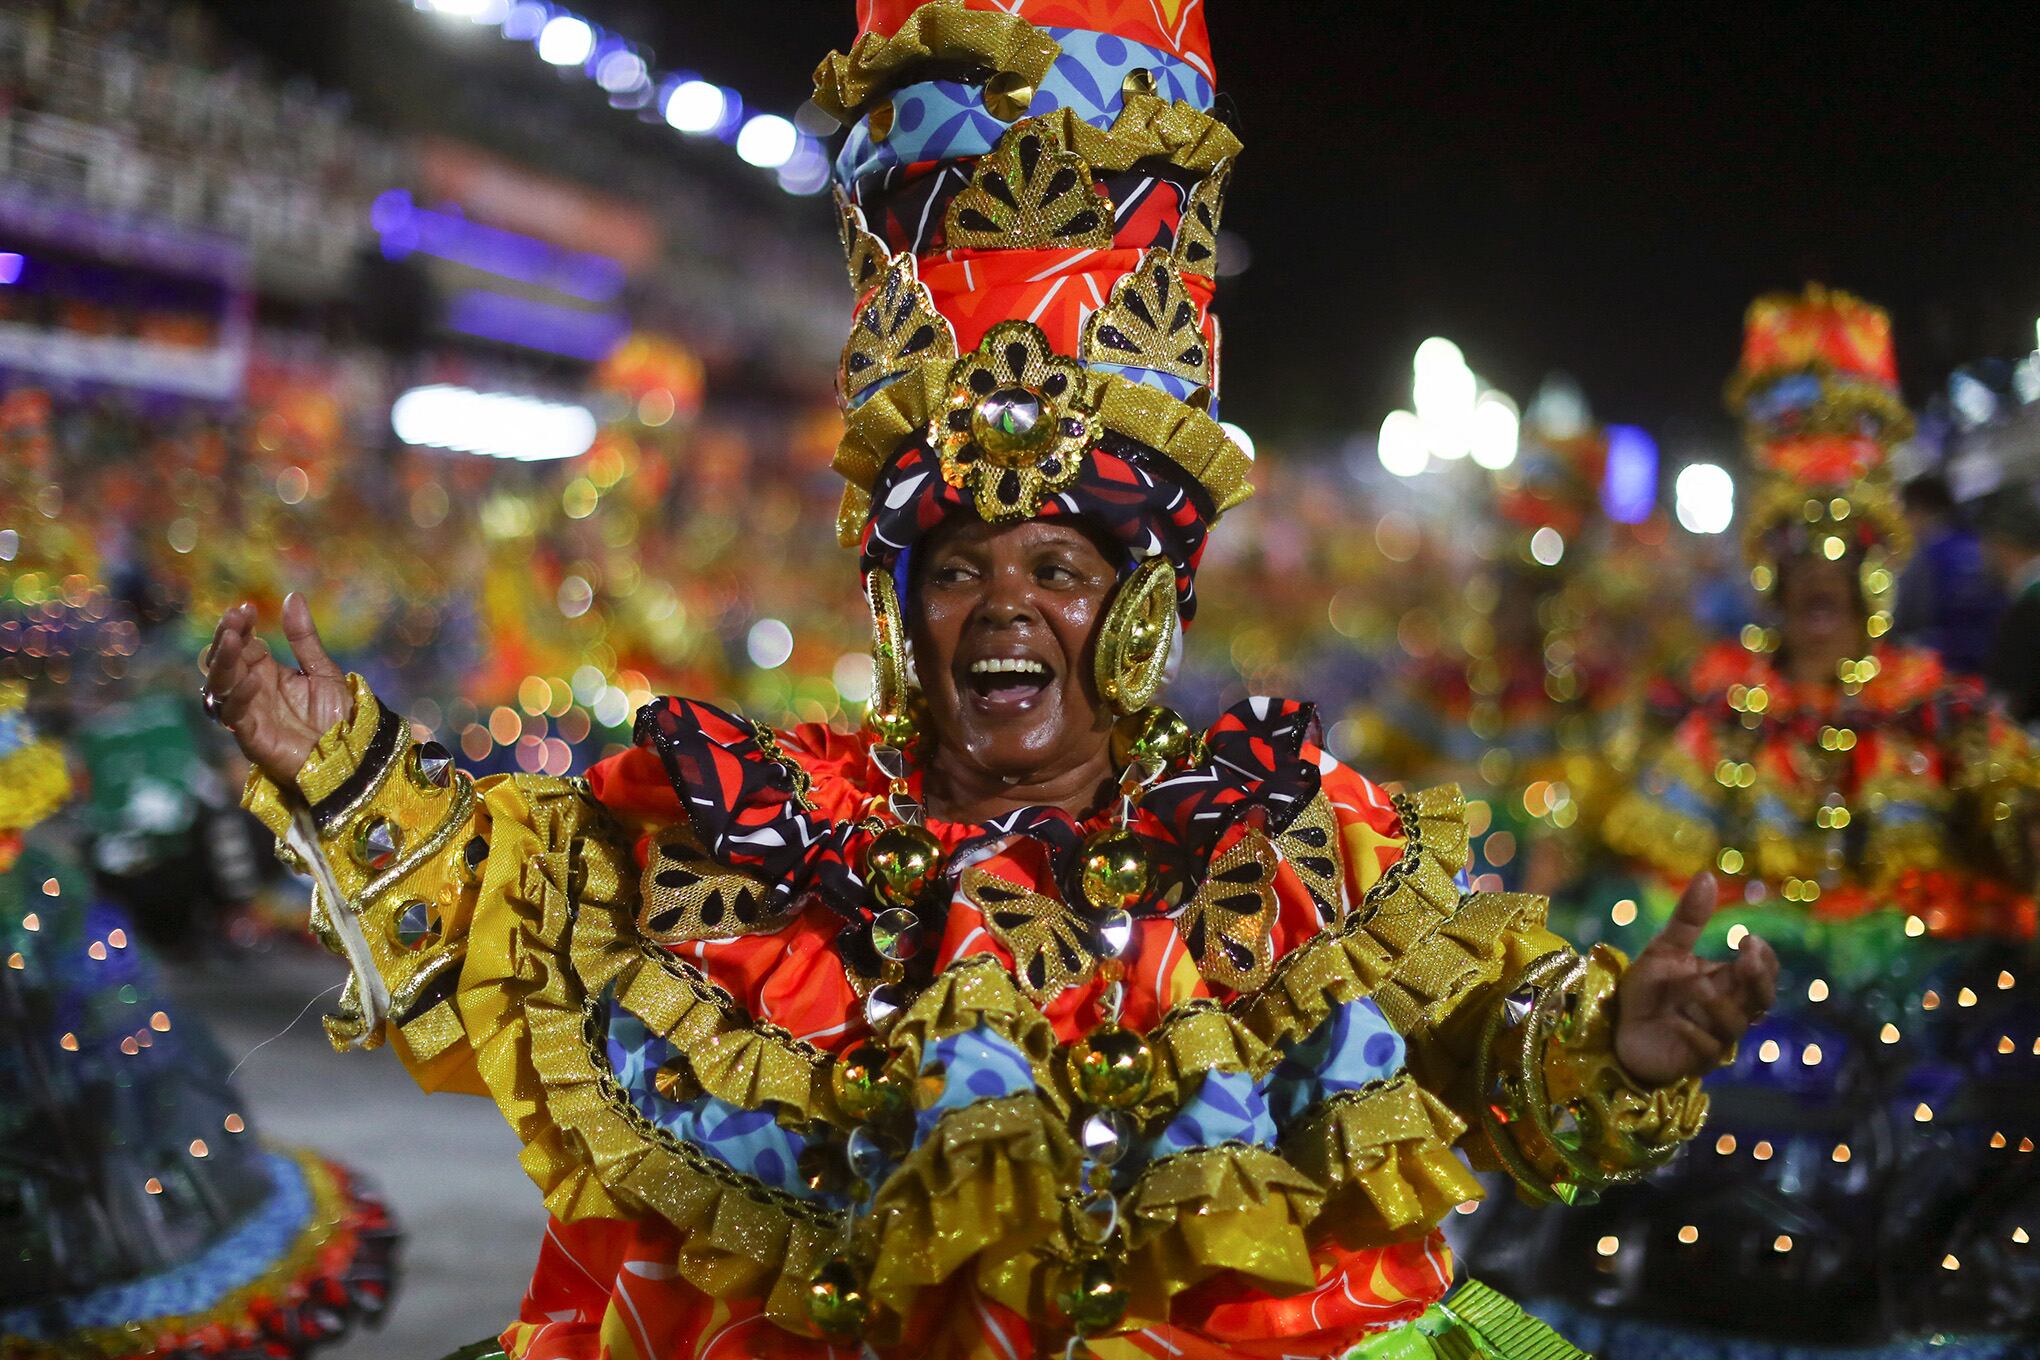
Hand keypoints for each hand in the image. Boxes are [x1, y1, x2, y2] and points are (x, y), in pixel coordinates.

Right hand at [198, 592, 352, 784]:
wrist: (354, 756)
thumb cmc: (338, 718)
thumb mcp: (323, 671)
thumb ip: (305, 639)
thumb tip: (293, 597)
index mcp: (268, 674)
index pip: (244, 646)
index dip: (240, 627)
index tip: (246, 608)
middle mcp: (253, 692)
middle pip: (226, 662)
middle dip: (227, 638)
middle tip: (235, 618)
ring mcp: (250, 715)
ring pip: (221, 686)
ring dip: (223, 663)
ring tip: (233, 640)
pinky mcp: (252, 738)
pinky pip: (236, 716)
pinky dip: (239, 697)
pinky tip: (251, 680)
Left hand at [1611, 874, 1777, 1085]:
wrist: (1617, 1031)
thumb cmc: (1647, 992)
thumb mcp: (1663, 950)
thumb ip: (1687, 920)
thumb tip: (1707, 875)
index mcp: (1726, 984)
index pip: (1763, 972)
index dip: (1764, 958)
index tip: (1749, 939)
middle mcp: (1727, 1010)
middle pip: (1762, 999)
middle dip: (1759, 979)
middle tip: (1744, 957)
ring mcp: (1714, 1037)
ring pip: (1736, 1024)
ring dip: (1719, 1004)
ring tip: (1696, 986)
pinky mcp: (1694, 1060)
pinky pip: (1706, 1048)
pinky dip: (1694, 1032)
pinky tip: (1677, 1022)